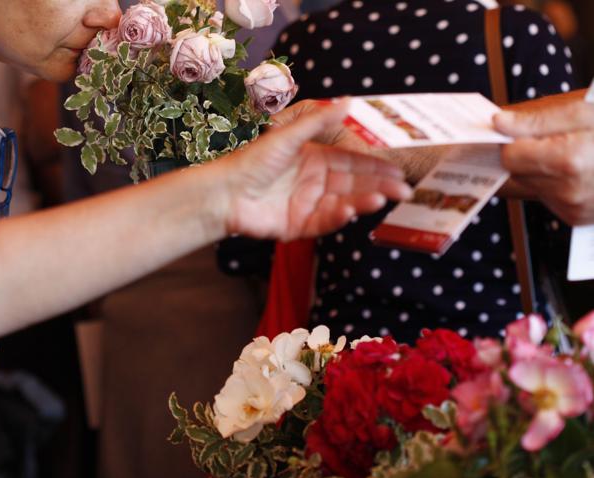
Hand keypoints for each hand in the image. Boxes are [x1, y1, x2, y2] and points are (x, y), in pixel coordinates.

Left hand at [222, 100, 412, 239]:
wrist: (223, 193)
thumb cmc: (252, 160)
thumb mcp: (288, 136)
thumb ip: (319, 121)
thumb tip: (349, 100)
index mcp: (315, 160)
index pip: (353, 162)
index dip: (376, 166)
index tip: (399, 168)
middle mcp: (315, 183)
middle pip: (354, 185)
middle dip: (379, 186)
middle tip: (404, 190)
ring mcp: (308, 206)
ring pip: (343, 204)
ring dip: (364, 201)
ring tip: (382, 199)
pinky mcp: (299, 227)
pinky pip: (324, 222)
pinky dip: (339, 217)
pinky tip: (351, 210)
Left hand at [494, 96, 593, 225]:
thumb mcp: (584, 113)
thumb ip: (537, 121)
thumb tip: (500, 123)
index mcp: (568, 161)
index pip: (509, 155)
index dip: (510, 139)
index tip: (517, 129)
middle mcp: (567, 191)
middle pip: (516, 173)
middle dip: (525, 154)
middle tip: (547, 138)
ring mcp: (571, 207)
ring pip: (530, 186)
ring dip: (539, 169)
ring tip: (568, 152)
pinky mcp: (575, 218)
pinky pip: (548, 198)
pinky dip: (554, 183)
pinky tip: (575, 169)